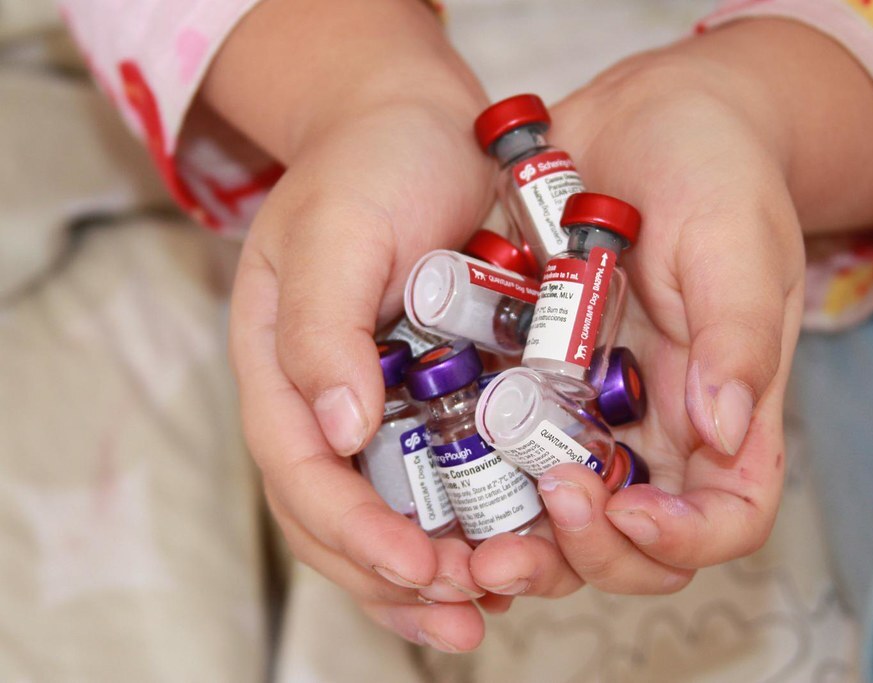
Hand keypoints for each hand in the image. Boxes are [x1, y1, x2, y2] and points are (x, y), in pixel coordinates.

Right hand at [210, 0, 497, 650]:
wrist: (417, 125)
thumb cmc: (370, 165)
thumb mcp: (337, 231)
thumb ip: (321, 328)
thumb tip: (335, 432)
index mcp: (282, 369)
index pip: (301, 474)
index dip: (353, 532)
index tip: (415, 566)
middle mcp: (325, 402)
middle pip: (339, 518)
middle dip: (396, 577)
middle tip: (466, 613)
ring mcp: (380, 406)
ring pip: (391, 514)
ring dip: (434, 576)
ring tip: (491, 609)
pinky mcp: (435, 397)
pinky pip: (444, 480)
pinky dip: (471, 526)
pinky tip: (512, 557)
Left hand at [469, 18, 872, 596]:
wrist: (645, 113)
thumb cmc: (716, 168)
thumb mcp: (737, 241)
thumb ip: (738, 335)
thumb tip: (722, 429)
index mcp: (728, 409)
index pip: (727, 517)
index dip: (683, 540)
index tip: (627, 510)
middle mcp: (661, 427)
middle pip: (633, 539)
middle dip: (583, 554)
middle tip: (523, 532)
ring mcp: (593, 409)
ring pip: (561, 513)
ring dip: (519, 540)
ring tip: (467, 541)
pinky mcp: (535, 381)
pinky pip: (506, 450)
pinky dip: (478, 477)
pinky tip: (438, 474)